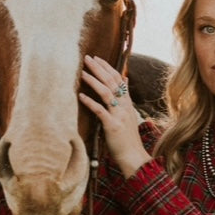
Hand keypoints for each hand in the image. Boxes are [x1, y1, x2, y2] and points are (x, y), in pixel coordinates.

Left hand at [80, 54, 149, 178]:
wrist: (134, 157)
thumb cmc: (128, 137)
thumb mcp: (129, 113)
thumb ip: (126, 97)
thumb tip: (126, 79)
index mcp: (127, 103)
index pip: (118, 79)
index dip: (107, 67)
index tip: (97, 58)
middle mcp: (124, 106)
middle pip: (112, 82)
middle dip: (99, 69)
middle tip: (87, 58)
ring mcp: (119, 115)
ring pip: (107, 93)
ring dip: (94, 81)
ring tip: (83, 72)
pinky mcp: (112, 126)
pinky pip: (100, 111)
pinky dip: (90, 102)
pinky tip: (81, 96)